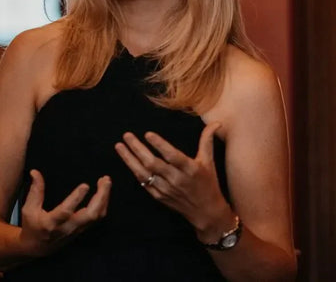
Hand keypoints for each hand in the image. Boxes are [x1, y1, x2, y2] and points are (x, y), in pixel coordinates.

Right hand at [18, 170, 110, 255]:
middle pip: (90, 215)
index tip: (85, 185)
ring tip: (106, 181)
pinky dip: (103, 204)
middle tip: (105, 180)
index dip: (76, 199)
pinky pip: (97, 218)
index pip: (66, 212)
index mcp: (51, 223)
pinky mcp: (82, 230)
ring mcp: (77, 230)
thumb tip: (35, 172)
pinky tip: (104, 192)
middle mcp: (67, 228)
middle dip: (100, 197)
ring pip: (97, 216)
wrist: (37, 248)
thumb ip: (35, 191)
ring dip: (104, 198)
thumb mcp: (29, 209)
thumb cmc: (32, 227)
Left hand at [115, 123, 233, 237]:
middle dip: (137, 148)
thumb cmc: (208, 184)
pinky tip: (128, 161)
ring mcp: (166, 189)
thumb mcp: (209, 161)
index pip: (172, 155)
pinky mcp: (159, 196)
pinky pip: (143, 183)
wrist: (206, 212)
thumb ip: (207, 140)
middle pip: (153, 163)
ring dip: (130, 159)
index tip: (148, 134)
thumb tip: (215, 123)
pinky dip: (134, 171)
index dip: (160, 144)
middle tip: (127, 135)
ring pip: (144, 173)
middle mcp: (176, 179)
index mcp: (190, 169)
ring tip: (120, 146)